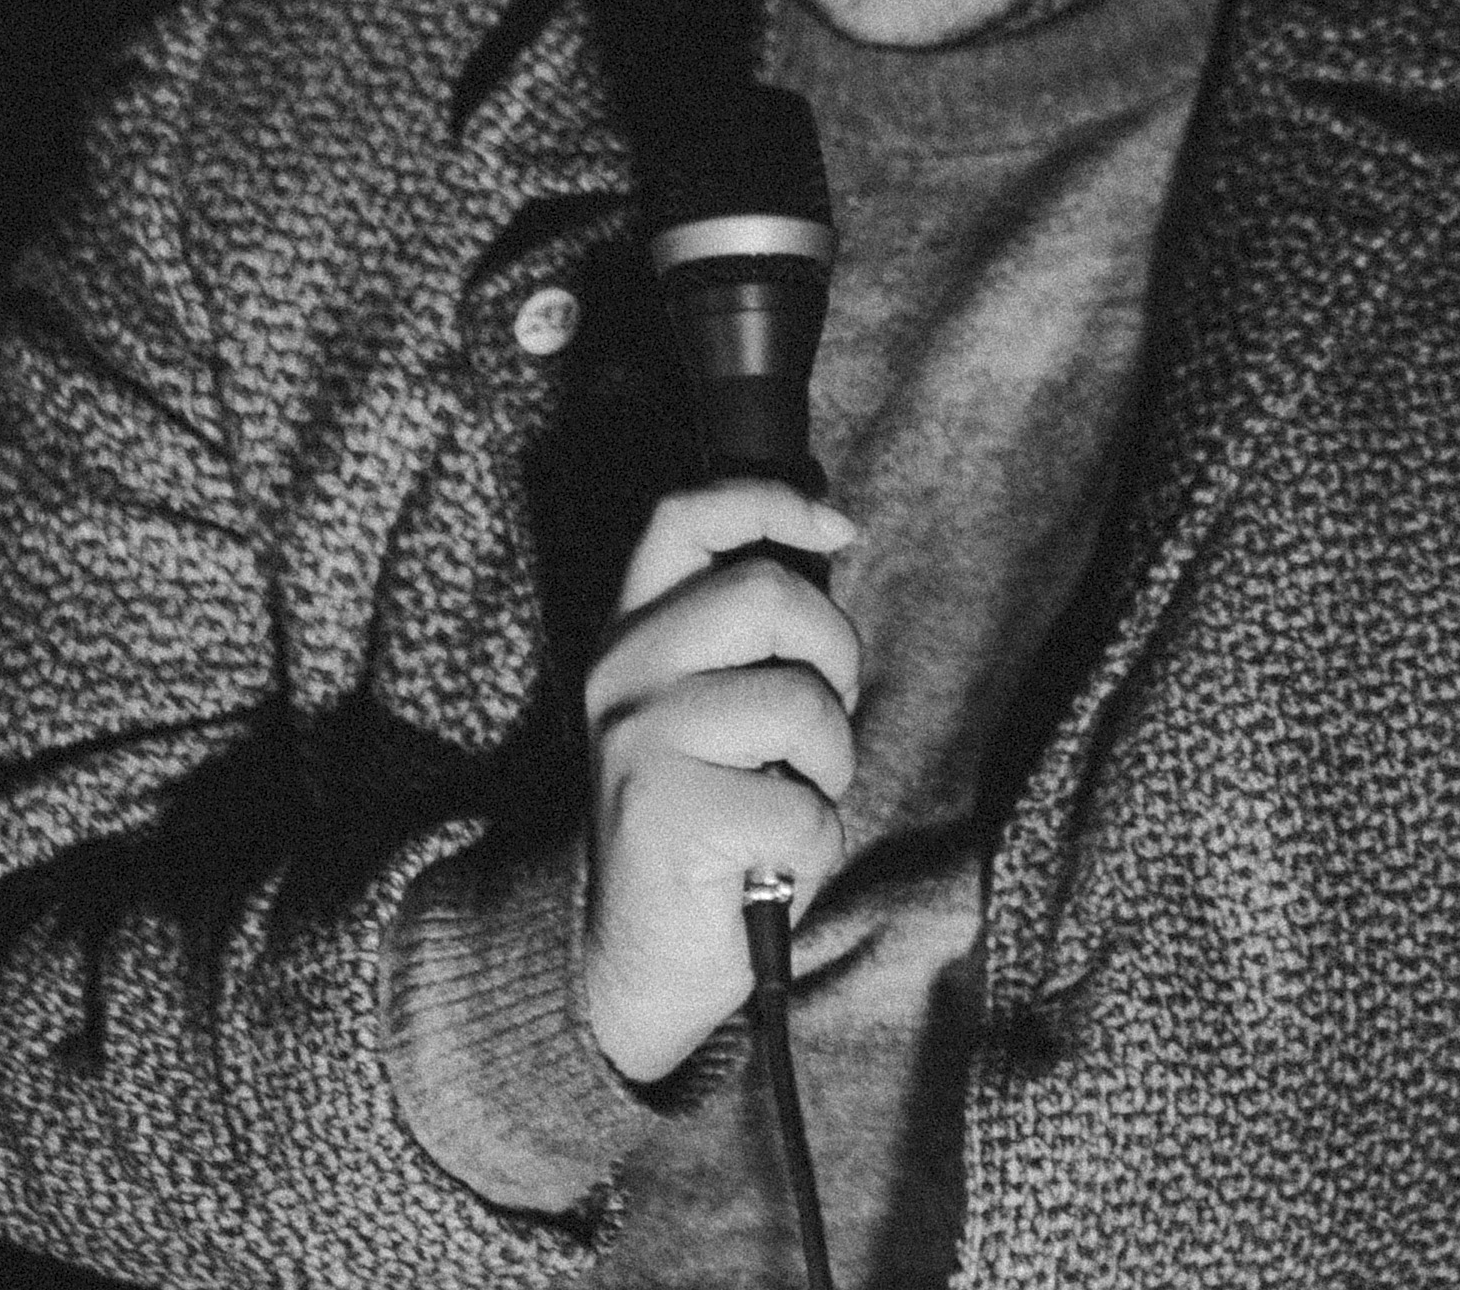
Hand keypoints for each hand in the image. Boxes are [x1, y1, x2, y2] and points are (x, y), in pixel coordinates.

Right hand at [575, 480, 864, 1082]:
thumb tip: (829, 533)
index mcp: (633, 635)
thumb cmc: (704, 823)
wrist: (632, 960)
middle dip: (834, 656)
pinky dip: (815, 843)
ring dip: (829, 764)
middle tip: (820, 724)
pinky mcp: (666, 812)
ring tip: (786, 800)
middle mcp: (622, 674)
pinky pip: (803, 806)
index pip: (684, 517)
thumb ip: (749, 633)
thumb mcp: (713, 707)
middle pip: (768, 593)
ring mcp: (638, 740)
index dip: (767, 499)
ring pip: (800, 702)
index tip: (837, 525)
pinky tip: (768, 861)